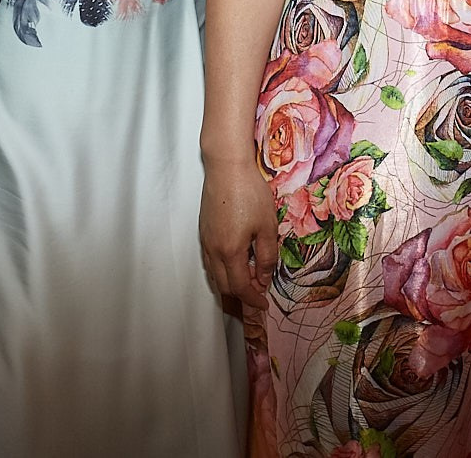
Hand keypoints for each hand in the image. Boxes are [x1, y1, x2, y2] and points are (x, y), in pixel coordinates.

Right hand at [199, 155, 278, 309]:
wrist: (226, 166)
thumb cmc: (249, 192)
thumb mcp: (267, 226)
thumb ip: (267, 256)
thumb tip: (264, 278)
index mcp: (230, 252)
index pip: (240, 287)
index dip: (253, 300)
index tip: (264, 304)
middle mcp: (213, 250)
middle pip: (224, 286)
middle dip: (241, 295)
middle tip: (259, 291)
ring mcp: (205, 241)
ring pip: (214, 275)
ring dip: (230, 283)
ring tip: (248, 279)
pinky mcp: (203, 231)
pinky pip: (209, 261)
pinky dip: (221, 270)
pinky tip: (234, 262)